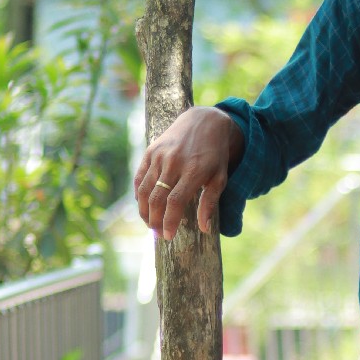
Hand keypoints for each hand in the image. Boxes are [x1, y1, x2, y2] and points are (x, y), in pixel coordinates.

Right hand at [134, 106, 243, 239]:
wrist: (204, 122)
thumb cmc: (215, 155)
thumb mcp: (220, 177)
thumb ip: (210, 202)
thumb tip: (204, 228)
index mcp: (193, 171)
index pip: (175, 202)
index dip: (169, 221)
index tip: (168, 236)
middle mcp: (173, 163)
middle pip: (156, 198)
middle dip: (155, 220)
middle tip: (158, 233)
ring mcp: (159, 156)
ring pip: (144, 190)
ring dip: (144, 210)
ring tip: (150, 223)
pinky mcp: (150, 151)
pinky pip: (140, 177)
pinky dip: (138, 194)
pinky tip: (143, 206)